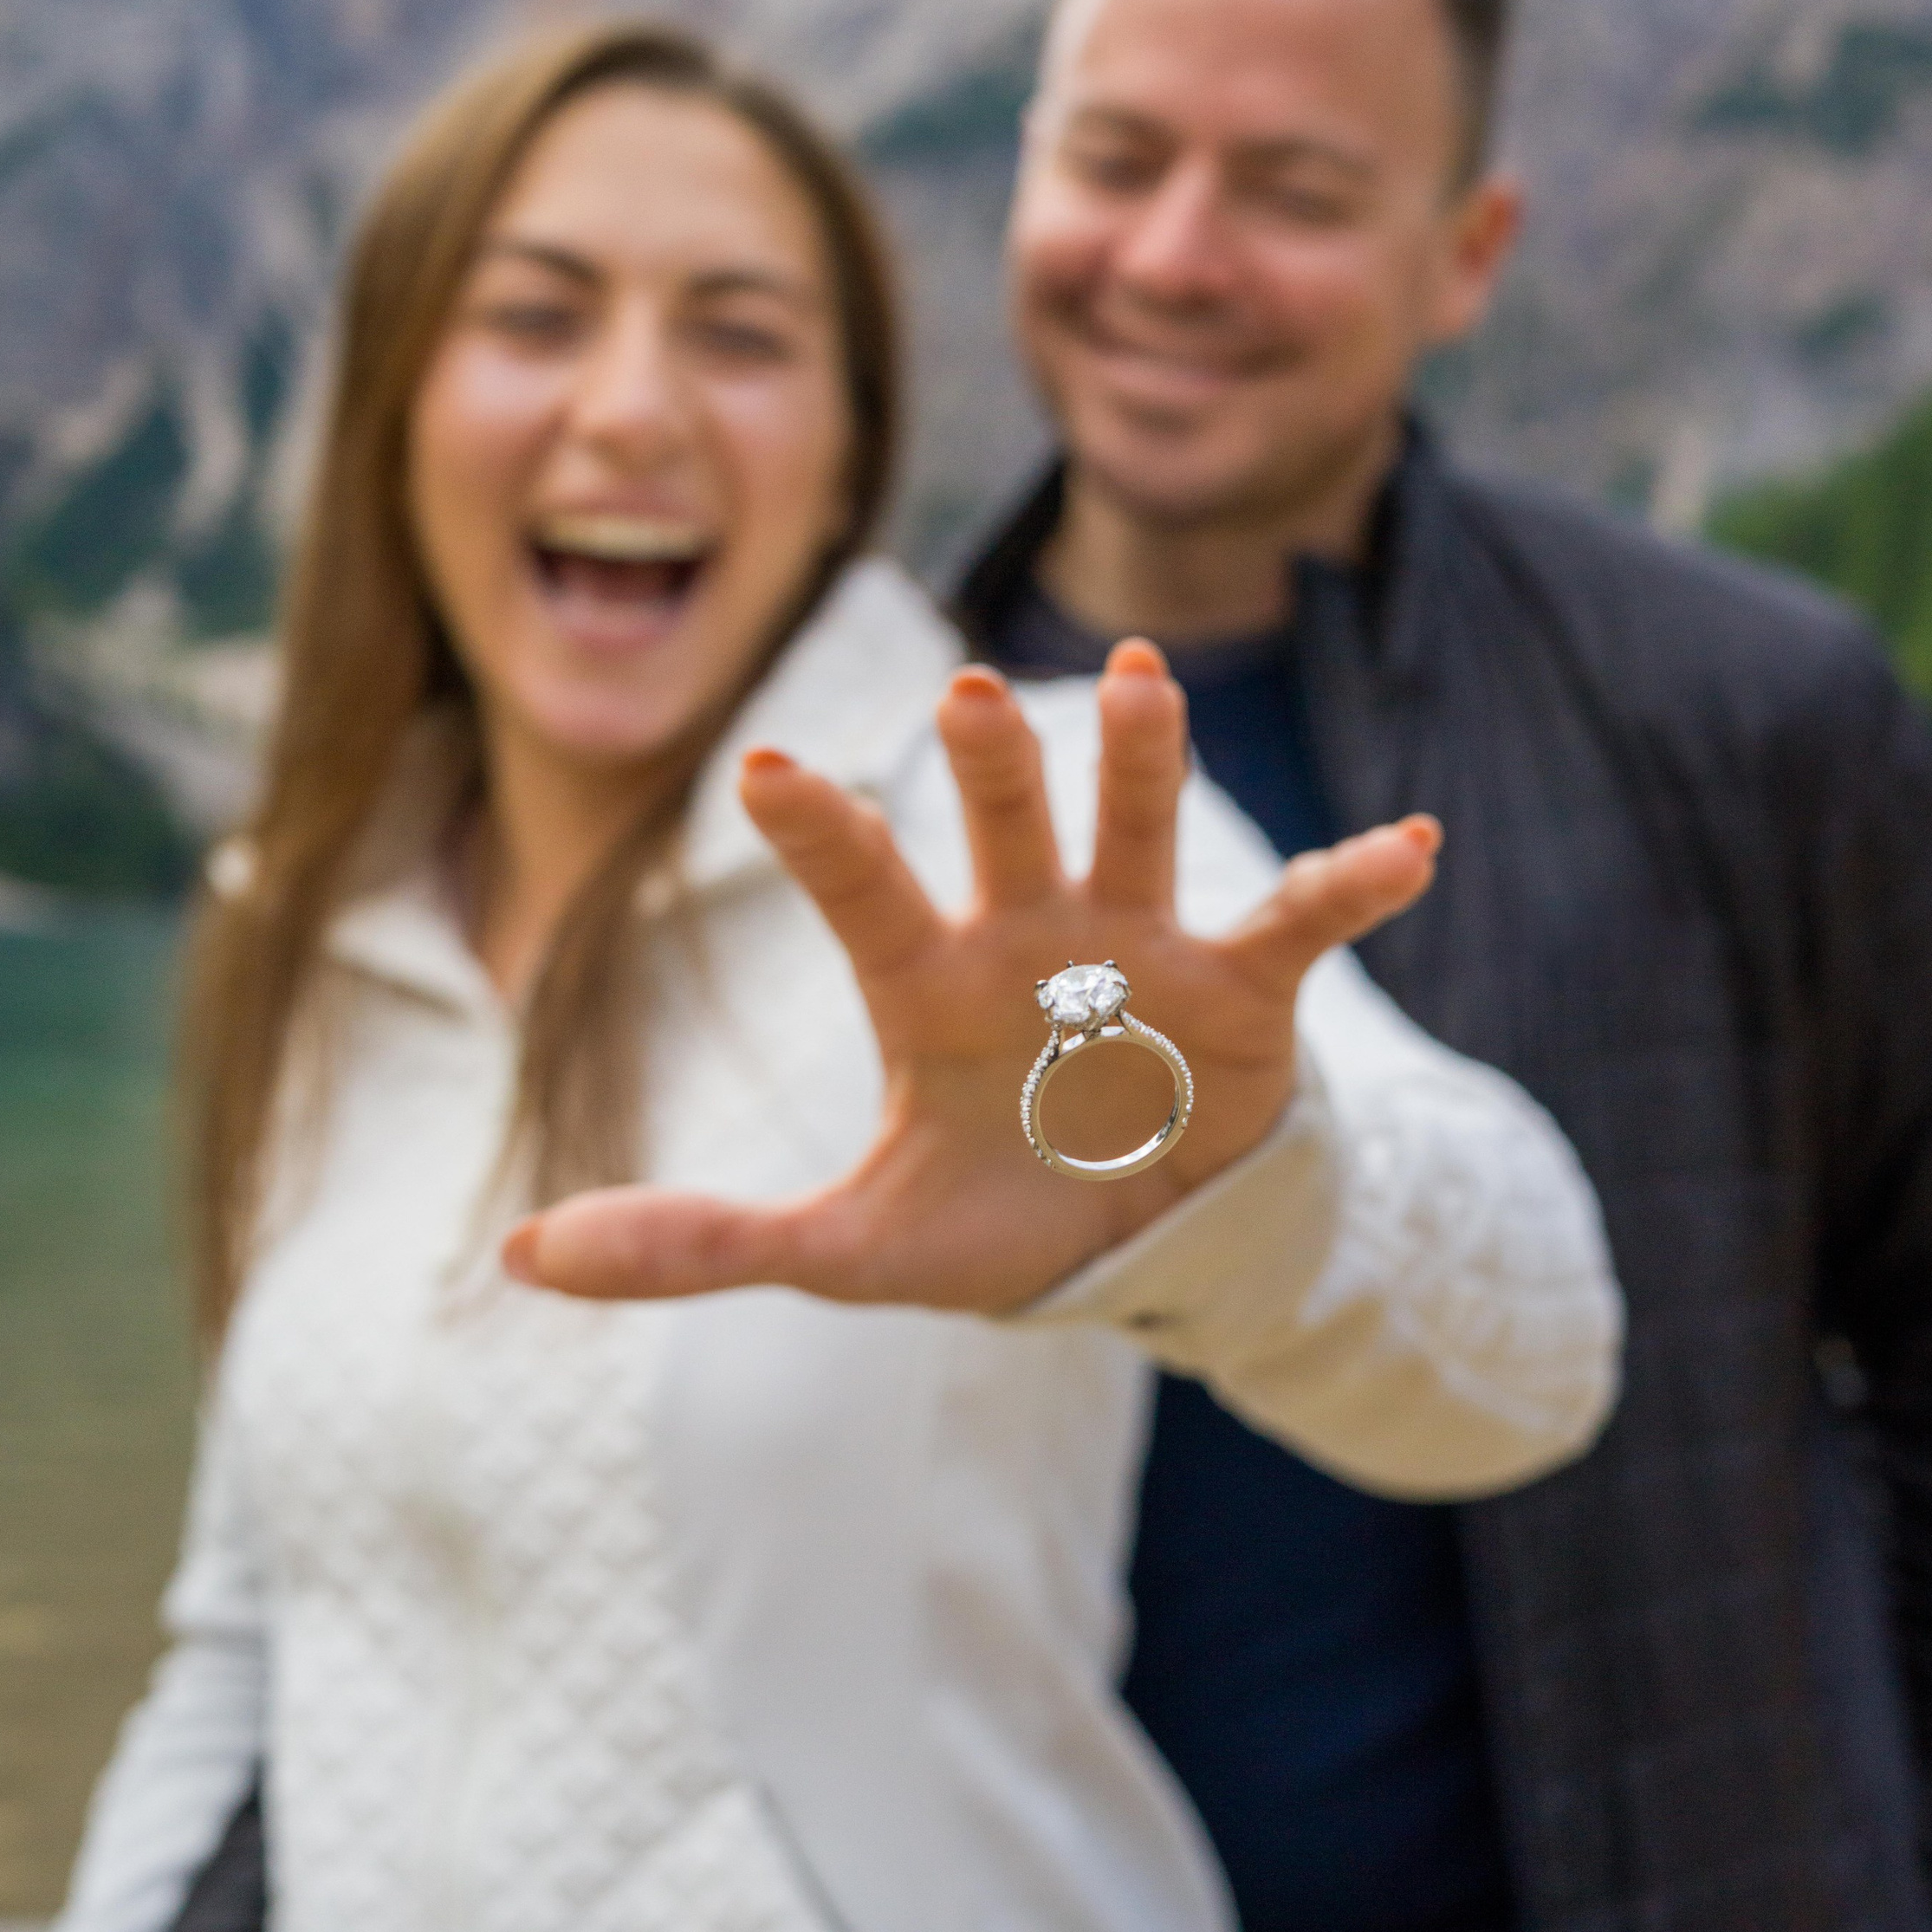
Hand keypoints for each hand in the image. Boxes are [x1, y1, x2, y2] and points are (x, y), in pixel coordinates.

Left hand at [506, 640, 1438, 1312]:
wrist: (1135, 1242)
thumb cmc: (988, 1216)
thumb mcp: (849, 1250)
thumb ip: (702, 1241)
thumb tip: (520, 1254)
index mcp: (930, 984)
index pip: (865, 893)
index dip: (821, 835)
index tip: (760, 763)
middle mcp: (1034, 935)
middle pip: (1008, 826)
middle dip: (992, 764)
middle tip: (964, 694)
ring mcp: (1143, 949)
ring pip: (1140, 828)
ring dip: (1144, 759)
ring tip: (1141, 677)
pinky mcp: (1246, 989)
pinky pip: (1302, 918)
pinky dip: (1354, 878)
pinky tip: (1411, 842)